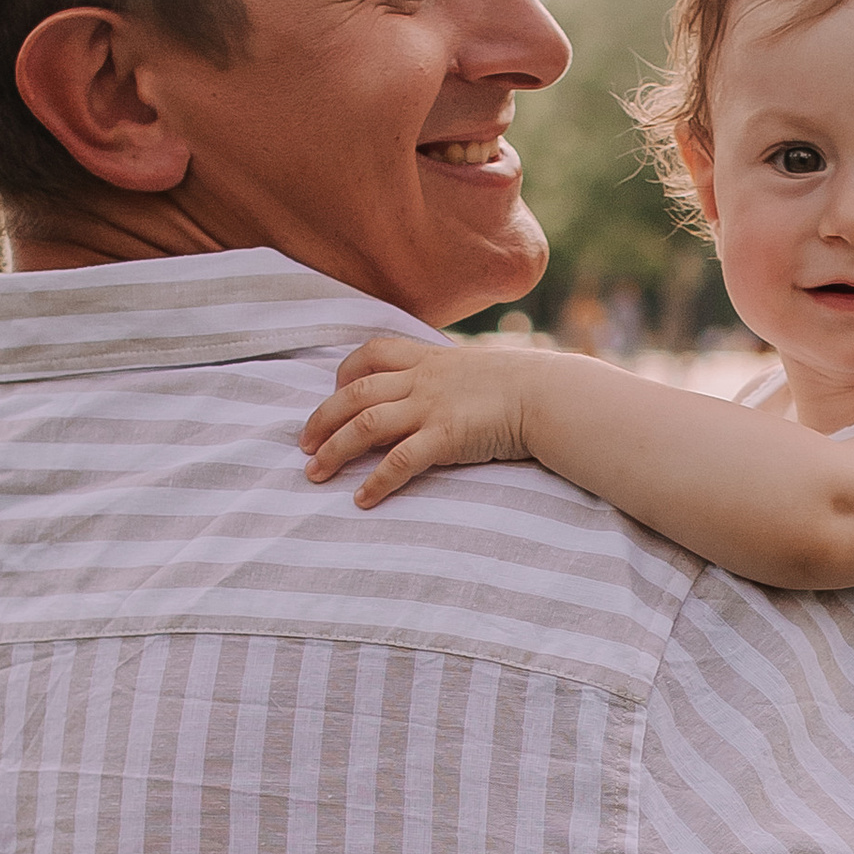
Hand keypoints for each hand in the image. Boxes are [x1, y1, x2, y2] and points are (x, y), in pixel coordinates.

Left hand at [300, 335, 548, 506]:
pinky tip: (361, 499)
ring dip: (334, 450)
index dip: (342, 374)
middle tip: (303, 446)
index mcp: (428, 359)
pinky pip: (400, 460)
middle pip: (354, 392)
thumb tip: (437, 392)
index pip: (370, 354)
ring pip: (366, 423)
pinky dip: (376, 481)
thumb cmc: (521, 386)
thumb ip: (448, 377)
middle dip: (321, 419)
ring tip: (314, 474)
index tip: (332, 395)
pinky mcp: (446, 436)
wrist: (551, 395)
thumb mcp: (475, 368)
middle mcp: (422, 380)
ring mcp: (432, 406)